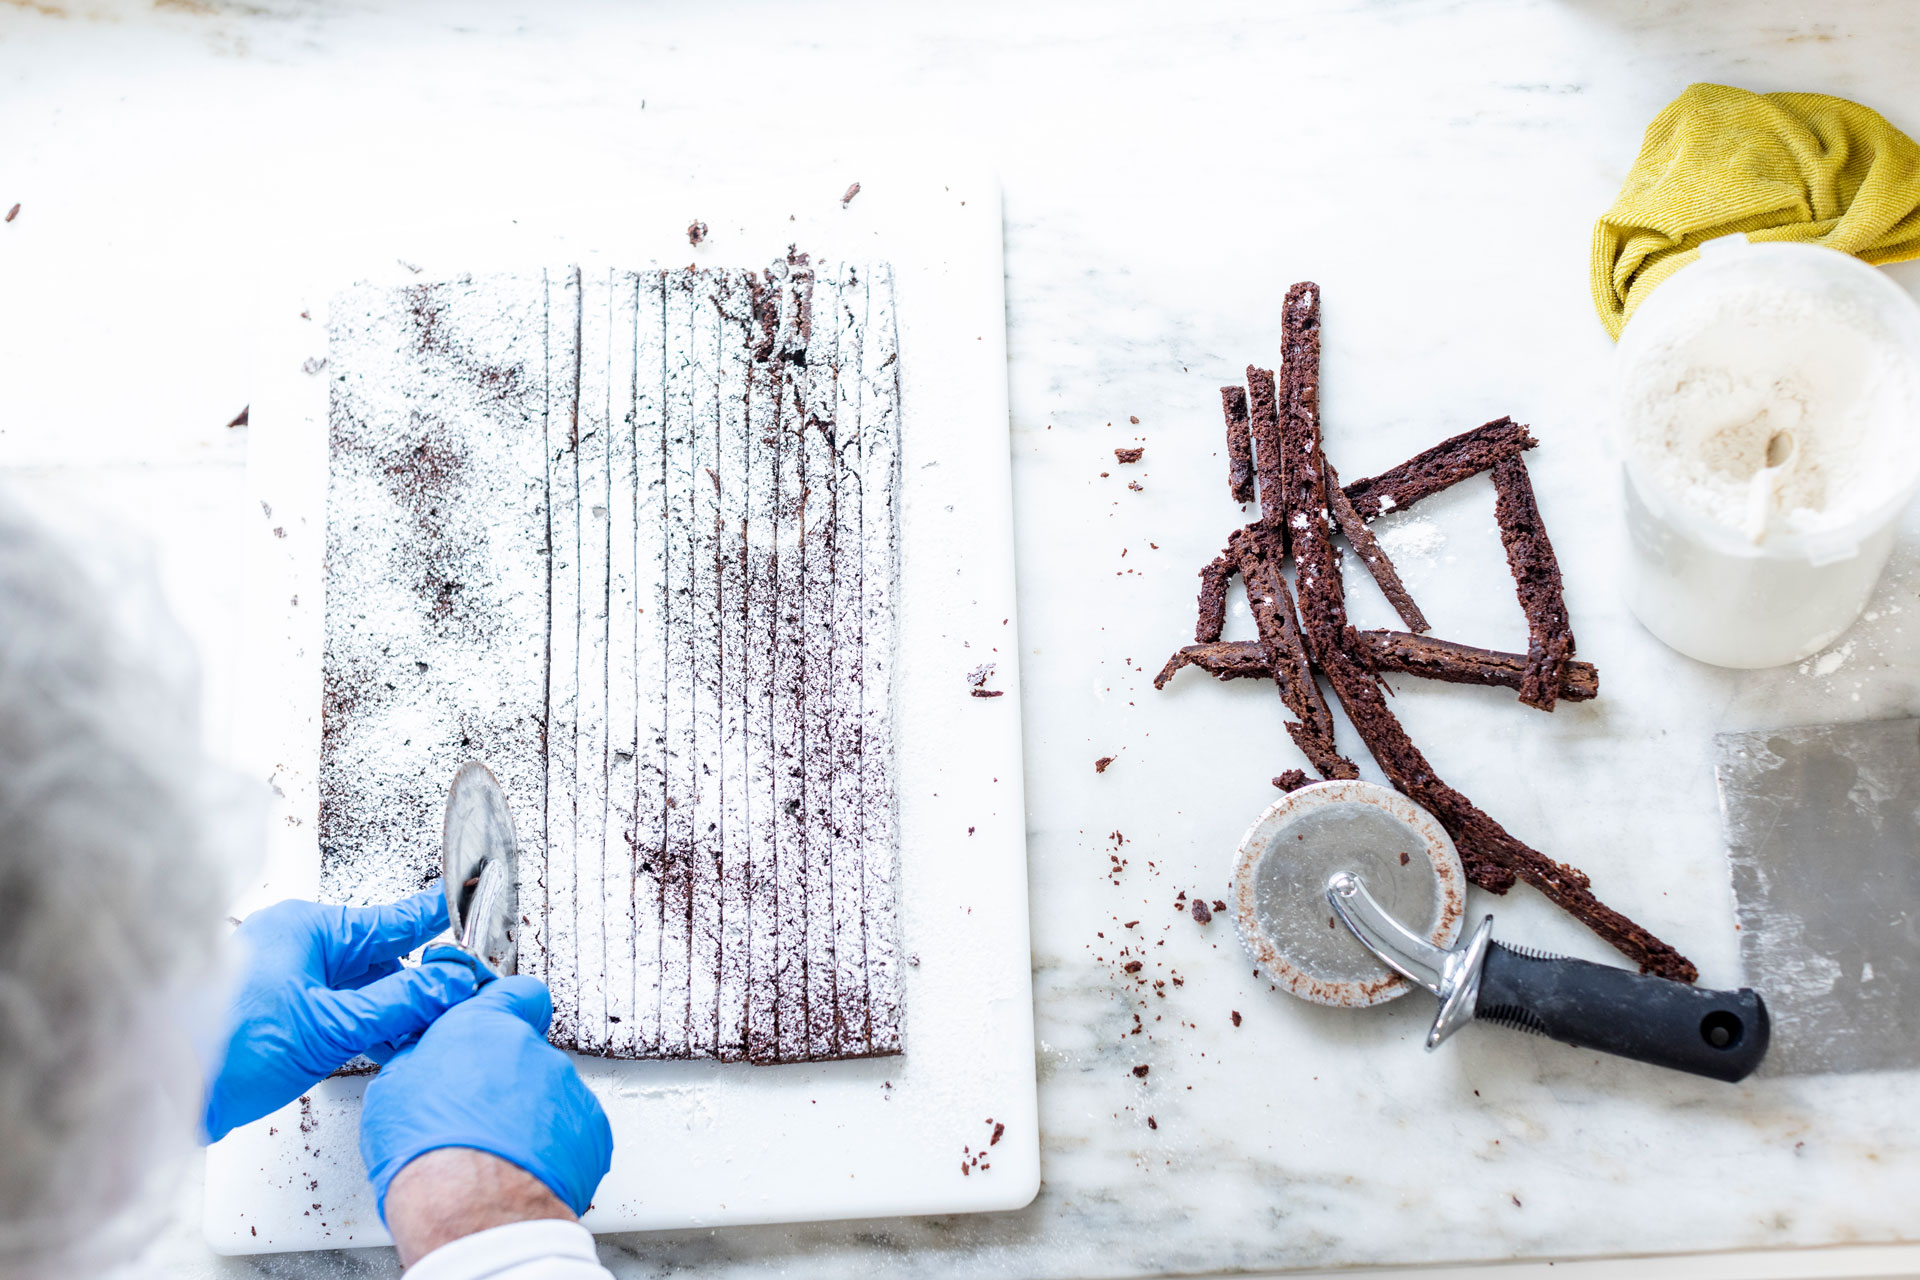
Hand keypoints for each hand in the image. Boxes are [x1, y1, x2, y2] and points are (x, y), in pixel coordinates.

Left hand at [203, 890, 477, 1142]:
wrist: (161, 1093)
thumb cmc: (224, 1046)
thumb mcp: (330, 1025)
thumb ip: (399, 1003)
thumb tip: (449, 983)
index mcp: (310, 928)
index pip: (394, 919)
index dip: (438, 917)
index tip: (471, 904)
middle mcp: (301, 947)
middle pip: (384, 958)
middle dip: (425, 981)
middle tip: (465, 995)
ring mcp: (291, 982)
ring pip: (366, 989)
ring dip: (399, 1011)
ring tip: (435, 1029)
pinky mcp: (284, 1016)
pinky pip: (344, 1011)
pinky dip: (372, 1027)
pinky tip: (397, 1045)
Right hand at [360, 976, 612, 1224]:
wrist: (470, 1212)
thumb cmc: (426, 1155)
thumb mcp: (394, 1090)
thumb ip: (422, 1059)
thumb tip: (426, 1061)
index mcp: (485, 1028)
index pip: (517, 992)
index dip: (510, 1007)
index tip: (501, 1022)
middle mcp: (533, 1049)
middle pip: (527, 1054)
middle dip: (507, 1080)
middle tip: (477, 1116)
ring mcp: (567, 1089)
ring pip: (549, 1095)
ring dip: (528, 1117)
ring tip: (495, 1154)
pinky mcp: (592, 1130)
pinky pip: (571, 1130)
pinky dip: (552, 1147)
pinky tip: (522, 1170)